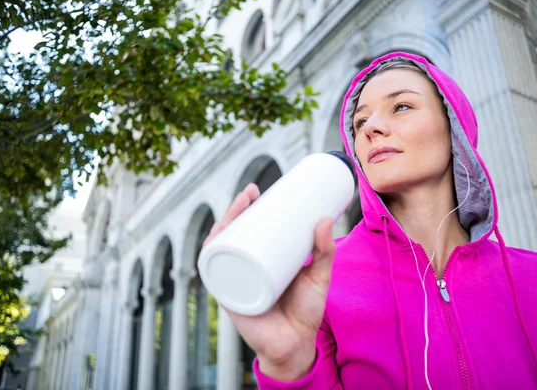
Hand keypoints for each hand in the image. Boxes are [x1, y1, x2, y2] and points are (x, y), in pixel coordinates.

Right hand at [202, 183, 335, 380]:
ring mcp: (236, 282)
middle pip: (231, 235)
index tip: (256, 191)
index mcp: (262, 261)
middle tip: (250, 194)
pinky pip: (215, 275)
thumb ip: (324, 250)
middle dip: (234, 211)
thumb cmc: (306, 310)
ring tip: (237, 209)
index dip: (246, 209)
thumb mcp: (318, 275)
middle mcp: (245, 268)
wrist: (298, 345)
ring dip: (221, 226)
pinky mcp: (232, 297)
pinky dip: (211, 256)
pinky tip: (214, 239)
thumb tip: (325, 219)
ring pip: (220, 249)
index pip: (248, 231)